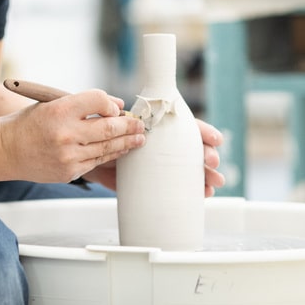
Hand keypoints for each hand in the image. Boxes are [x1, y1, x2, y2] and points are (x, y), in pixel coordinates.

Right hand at [0, 90, 144, 183]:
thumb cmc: (28, 124)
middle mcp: (65, 134)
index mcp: (59, 110)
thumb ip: (83, 104)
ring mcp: (68, 156)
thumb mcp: (51, 104)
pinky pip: (96, 162)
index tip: (117, 107)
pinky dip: (110, 154)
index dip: (112, 104)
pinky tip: (119, 149)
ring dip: (126, 142)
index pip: (98, 100)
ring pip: (107, 148)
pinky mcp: (69, 172)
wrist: (5, 150)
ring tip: (138, 138)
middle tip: (140, 124)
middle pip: (109, 127)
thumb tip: (117, 108)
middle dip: (129, 126)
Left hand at [81, 115, 225, 192]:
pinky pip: (175, 188)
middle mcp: (164, 146)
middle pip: (191, 150)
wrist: (89, 149)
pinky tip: (202, 194)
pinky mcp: (152, 182)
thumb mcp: (116, 121)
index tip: (215, 140)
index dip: (202, 132)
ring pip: (187, 169)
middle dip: (207, 157)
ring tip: (213, 184)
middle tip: (213, 165)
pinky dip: (191, 191)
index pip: (186, 127)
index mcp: (160, 128)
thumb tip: (120, 110)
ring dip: (204, 176)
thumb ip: (121, 118)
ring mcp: (160, 164)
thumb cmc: (105, 131)